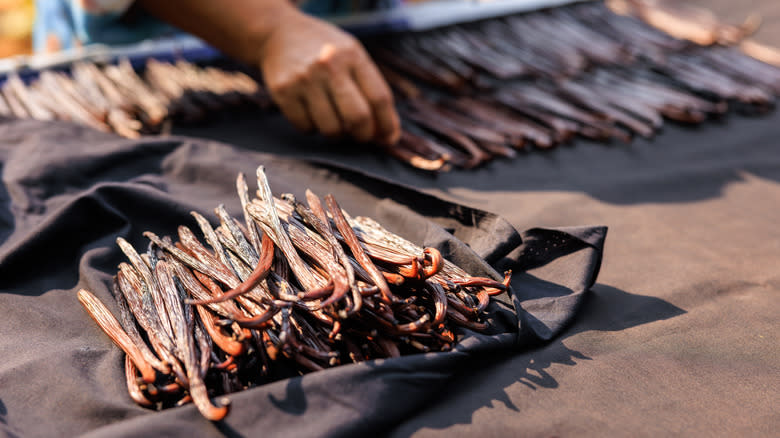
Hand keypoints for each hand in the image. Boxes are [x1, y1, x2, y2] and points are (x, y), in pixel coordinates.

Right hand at [258, 10, 399, 144]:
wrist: (280, 34)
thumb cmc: (327, 53)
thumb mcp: (354, 57)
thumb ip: (372, 89)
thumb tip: (388, 136)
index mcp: (353, 56)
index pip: (379, 98)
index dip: (387, 125)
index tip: (388, 139)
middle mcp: (329, 65)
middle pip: (358, 117)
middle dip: (364, 135)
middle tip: (361, 136)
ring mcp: (305, 79)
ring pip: (331, 129)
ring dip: (337, 134)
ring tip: (334, 121)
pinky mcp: (283, 91)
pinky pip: (306, 127)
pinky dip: (313, 129)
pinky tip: (312, 114)